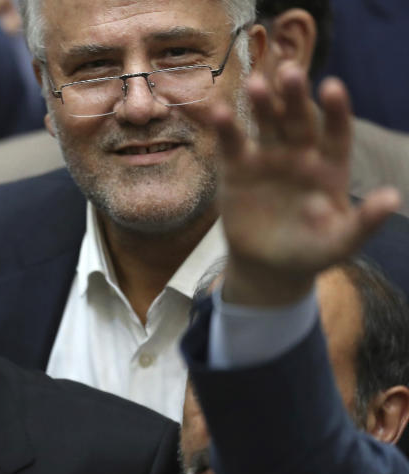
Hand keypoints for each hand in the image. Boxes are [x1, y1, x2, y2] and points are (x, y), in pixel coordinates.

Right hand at [209, 63, 401, 305]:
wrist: (268, 264)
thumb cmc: (311, 251)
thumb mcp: (340, 242)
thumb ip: (364, 222)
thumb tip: (392, 199)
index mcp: (329, 165)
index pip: (336, 132)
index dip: (335, 111)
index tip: (332, 87)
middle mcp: (300, 153)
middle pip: (298, 119)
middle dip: (294, 96)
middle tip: (290, 71)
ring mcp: (267, 157)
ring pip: (266, 123)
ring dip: (262, 103)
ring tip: (256, 84)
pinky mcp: (237, 168)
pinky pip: (232, 144)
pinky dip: (225, 128)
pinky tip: (219, 112)